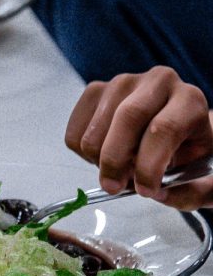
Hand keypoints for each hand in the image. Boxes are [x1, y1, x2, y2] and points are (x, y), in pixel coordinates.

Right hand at [65, 66, 212, 209]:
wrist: (172, 125)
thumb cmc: (185, 149)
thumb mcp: (201, 174)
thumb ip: (189, 191)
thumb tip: (157, 193)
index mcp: (190, 100)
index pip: (164, 128)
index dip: (149, 166)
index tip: (146, 191)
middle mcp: (158, 82)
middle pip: (126, 118)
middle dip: (115, 161)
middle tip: (114, 187)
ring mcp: (122, 83)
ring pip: (95, 130)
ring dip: (98, 160)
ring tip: (117, 168)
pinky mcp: (95, 91)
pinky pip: (75, 132)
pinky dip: (83, 154)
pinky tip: (103, 153)